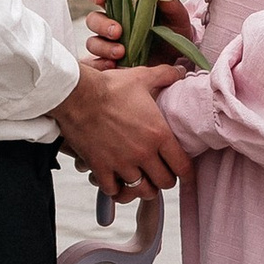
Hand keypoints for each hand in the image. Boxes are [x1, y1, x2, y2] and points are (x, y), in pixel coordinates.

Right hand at [53, 57, 191, 199]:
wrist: (77, 95)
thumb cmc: (110, 87)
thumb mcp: (142, 77)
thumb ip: (165, 75)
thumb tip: (181, 71)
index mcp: (158, 134)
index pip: (182, 166)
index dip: (186, 172)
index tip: (183, 172)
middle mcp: (143, 153)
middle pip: (164, 183)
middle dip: (165, 179)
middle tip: (160, 172)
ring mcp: (121, 164)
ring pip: (141, 191)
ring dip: (143, 187)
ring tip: (141, 179)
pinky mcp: (100, 168)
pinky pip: (114, 191)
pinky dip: (117, 189)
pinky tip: (117, 180)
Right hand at [81, 0, 193, 60]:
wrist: (179, 56)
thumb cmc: (174, 29)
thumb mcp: (176, 15)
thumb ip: (169, 2)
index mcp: (124, 4)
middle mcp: (112, 22)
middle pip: (93, 20)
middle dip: (102, 25)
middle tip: (117, 31)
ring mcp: (109, 43)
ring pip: (93, 42)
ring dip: (103, 47)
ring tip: (120, 52)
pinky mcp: (111, 61)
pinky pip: (96, 63)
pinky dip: (100, 64)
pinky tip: (113, 66)